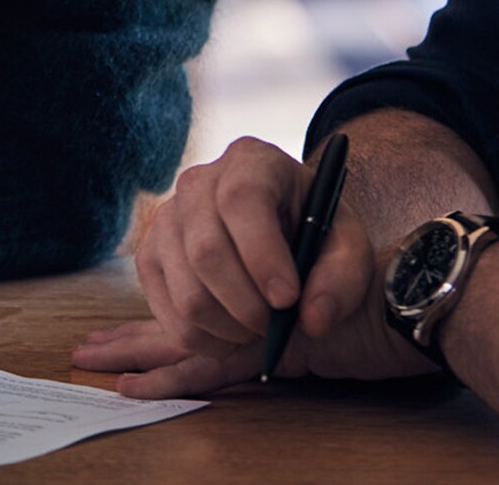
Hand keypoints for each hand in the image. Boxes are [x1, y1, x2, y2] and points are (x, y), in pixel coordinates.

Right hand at [73, 136, 433, 396]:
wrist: (282, 233)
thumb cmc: (315, 234)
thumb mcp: (348, 247)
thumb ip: (342, 279)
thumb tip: (313, 319)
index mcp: (251, 161)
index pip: (242, 199)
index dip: (262, 254)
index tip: (287, 299)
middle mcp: (198, 181)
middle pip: (206, 250)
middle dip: (247, 307)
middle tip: (277, 327)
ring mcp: (167, 218)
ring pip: (186, 290)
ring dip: (227, 329)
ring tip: (258, 330)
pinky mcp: (150, 255)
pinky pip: (166, 311)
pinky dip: (202, 338)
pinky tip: (230, 333)